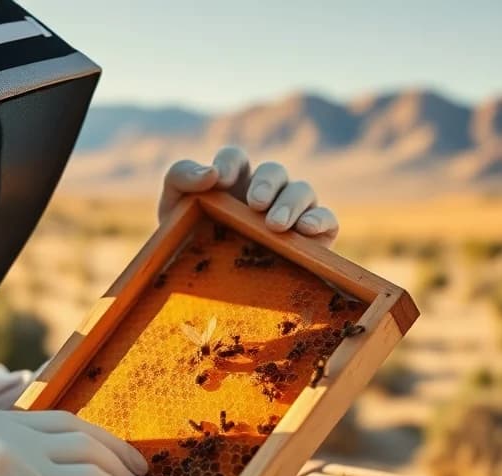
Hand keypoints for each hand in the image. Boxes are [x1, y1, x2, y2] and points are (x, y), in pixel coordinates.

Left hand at [157, 146, 339, 246]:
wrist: (208, 291)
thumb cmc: (189, 242)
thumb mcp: (175, 209)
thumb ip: (181, 178)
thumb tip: (209, 173)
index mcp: (233, 181)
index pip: (235, 158)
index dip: (230, 163)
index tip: (220, 181)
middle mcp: (267, 191)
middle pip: (274, 171)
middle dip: (266, 184)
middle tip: (254, 205)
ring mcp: (293, 211)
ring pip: (303, 191)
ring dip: (291, 203)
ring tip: (276, 225)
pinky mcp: (315, 236)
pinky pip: (327, 219)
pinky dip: (321, 220)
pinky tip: (308, 230)